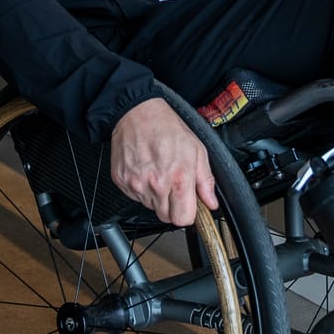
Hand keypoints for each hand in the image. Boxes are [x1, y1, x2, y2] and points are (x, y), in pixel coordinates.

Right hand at [109, 96, 218, 227]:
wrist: (137, 114)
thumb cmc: (167, 128)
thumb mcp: (197, 150)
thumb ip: (205, 180)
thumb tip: (211, 202)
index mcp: (178, 179)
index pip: (183, 219)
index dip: (187, 213)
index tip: (188, 204)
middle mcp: (156, 185)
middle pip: (166, 217)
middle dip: (172, 206)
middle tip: (173, 185)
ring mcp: (136, 184)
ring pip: (150, 207)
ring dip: (156, 196)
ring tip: (159, 172)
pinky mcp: (122, 182)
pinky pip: (135, 197)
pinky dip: (141, 188)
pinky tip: (146, 170)